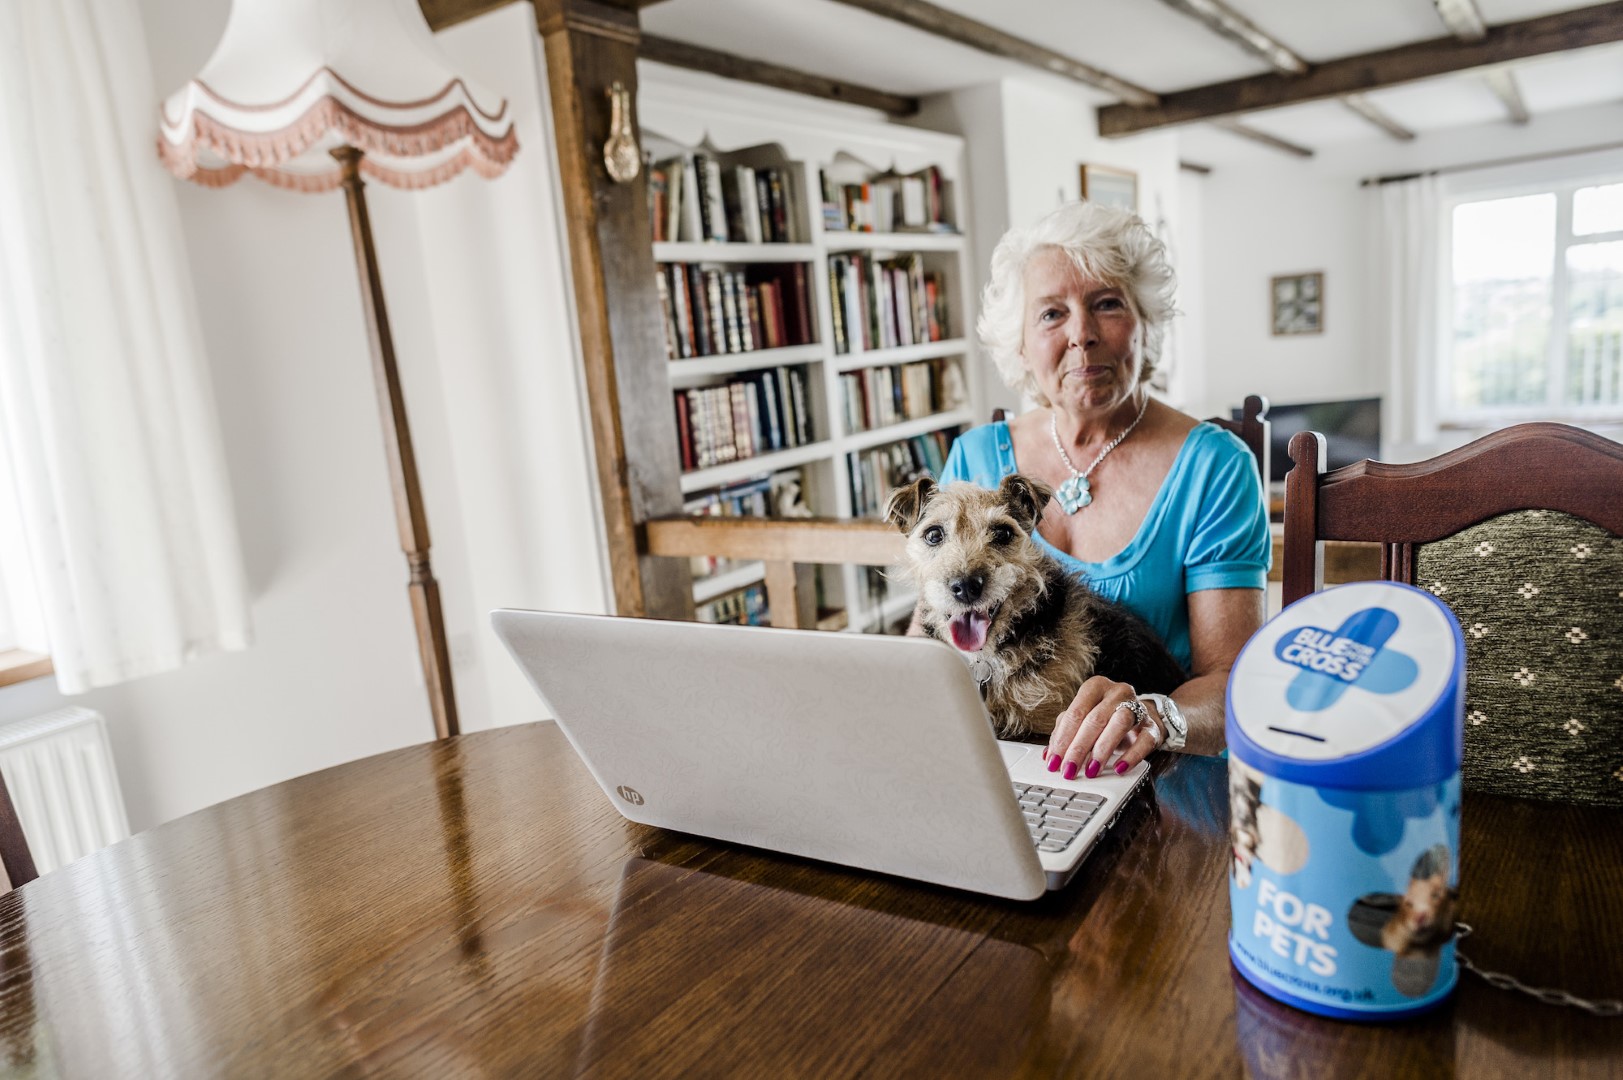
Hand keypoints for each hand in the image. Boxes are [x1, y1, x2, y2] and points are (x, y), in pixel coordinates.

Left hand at [1042, 676, 1160, 779]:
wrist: (1143, 714)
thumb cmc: (1107, 716)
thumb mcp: (1084, 718)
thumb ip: (1065, 732)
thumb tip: (1049, 755)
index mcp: (1095, 687)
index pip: (1075, 713)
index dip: (1062, 739)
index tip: (1054, 761)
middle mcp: (1116, 692)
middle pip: (1094, 720)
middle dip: (1079, 748)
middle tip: (1069, 770)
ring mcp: (1137, 707)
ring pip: (1119, 724)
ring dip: (1103, 750)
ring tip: (1092, 770)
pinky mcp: (1152, 726)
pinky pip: (1144, 740)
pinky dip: (1131, 756)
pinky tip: (1119, 768)